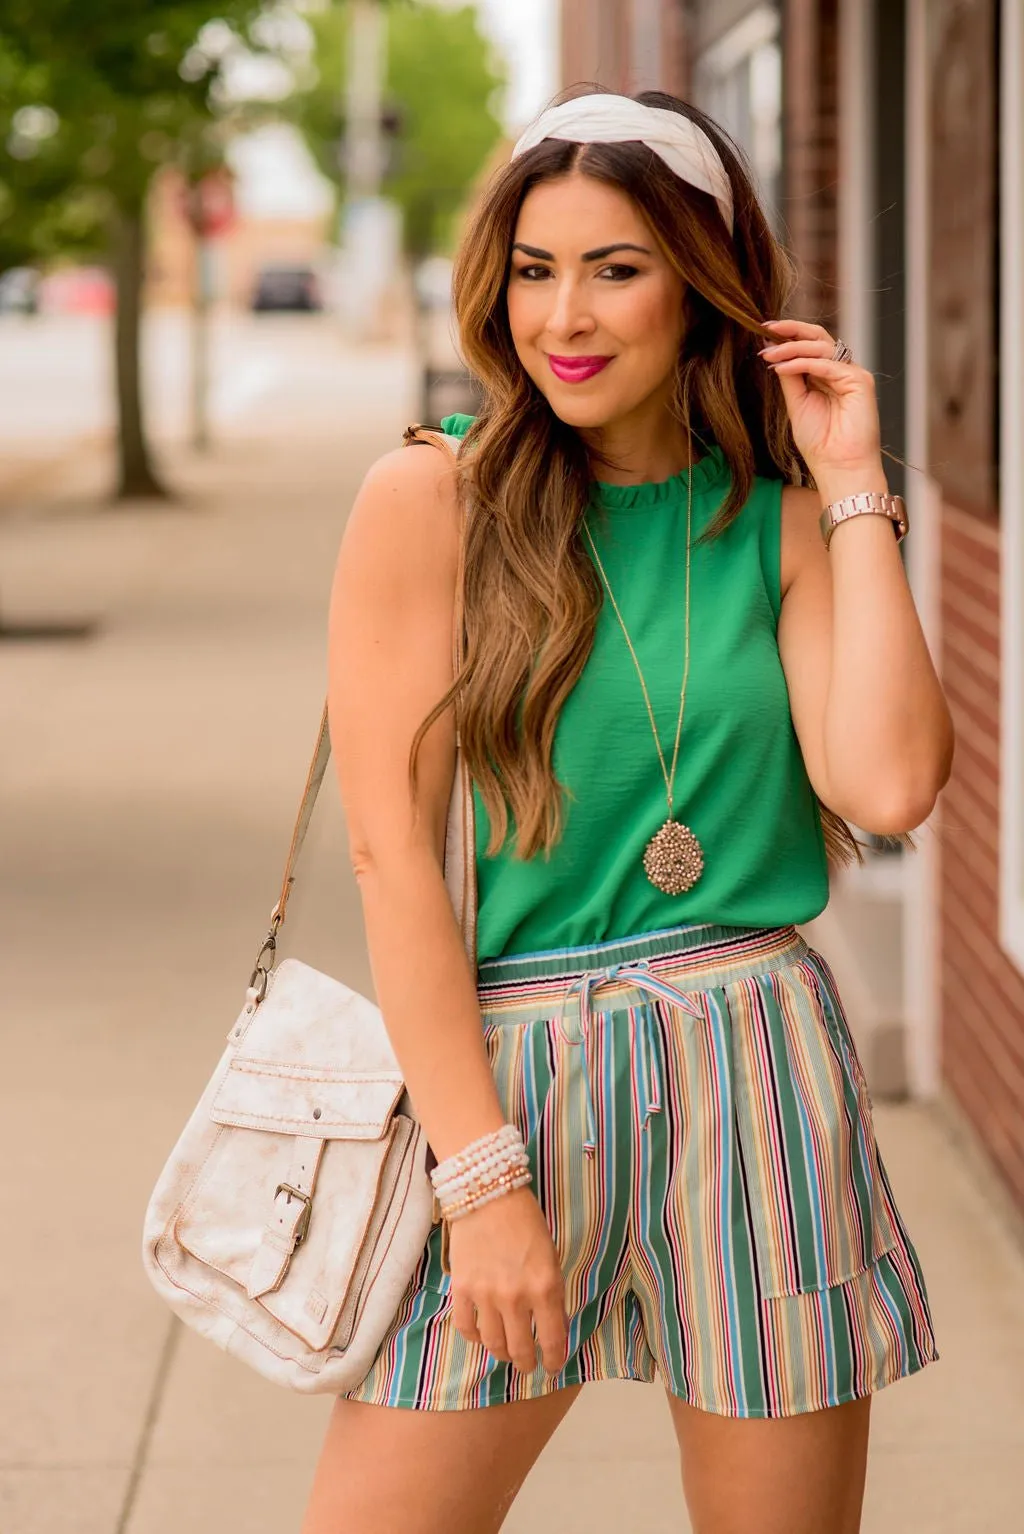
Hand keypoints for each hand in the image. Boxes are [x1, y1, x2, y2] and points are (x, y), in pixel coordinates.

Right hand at [446, 1186, 568, 1375]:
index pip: (552, 1340)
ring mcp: (486, 1295)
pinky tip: (481, 1334)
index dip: (554, 1360)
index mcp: (545, 1287)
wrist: (488, 1195)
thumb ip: (552, 1294)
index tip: (552, 1366)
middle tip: (527, 1365)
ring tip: (505, 1352)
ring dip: (501, 1353)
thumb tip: (553, 1326)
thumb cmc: (526, 1222)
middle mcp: (516, 1297)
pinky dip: (474, 1337)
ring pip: (493, 1344)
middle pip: (520, 1350)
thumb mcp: (551, 1257)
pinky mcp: (462, 1289)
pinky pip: (466, 1328)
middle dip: (526, 1363)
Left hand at [759, 318, 881, 481]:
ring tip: (768, 354)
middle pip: (818, 337)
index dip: (788, 336)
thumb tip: (773, 350)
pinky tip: (781, 367)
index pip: (809, 345)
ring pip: (821, 347)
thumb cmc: (820, 443)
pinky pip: (826, 364)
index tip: (763, 332)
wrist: (838, 468)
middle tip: (766, 327)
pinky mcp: (860, 381)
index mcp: (827, 375)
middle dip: (792, 329)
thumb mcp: (797, 404)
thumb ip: (790, 377)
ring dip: (791, 347)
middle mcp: (842, 371)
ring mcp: (853, 374)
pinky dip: (802, 363)